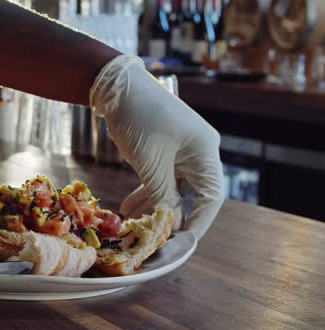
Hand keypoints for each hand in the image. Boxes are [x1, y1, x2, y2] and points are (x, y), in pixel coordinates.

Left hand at [90, 56, 224, 238]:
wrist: (117, 87)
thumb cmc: (139, 119)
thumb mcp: (150, 162)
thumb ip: (163, 194)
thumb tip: (172, 224)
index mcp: (206, 151)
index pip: (211, 196)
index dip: (199, 221)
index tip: (182, 242)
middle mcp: (199, 152)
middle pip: (194, 194)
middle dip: (174, 216)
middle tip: (157, 238)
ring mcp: (182, 151)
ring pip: (173, 188)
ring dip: (154, 206)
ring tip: (135, 224)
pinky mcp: (164, 150)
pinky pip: (160, 178)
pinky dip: (146, 192)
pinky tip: (128, 208)